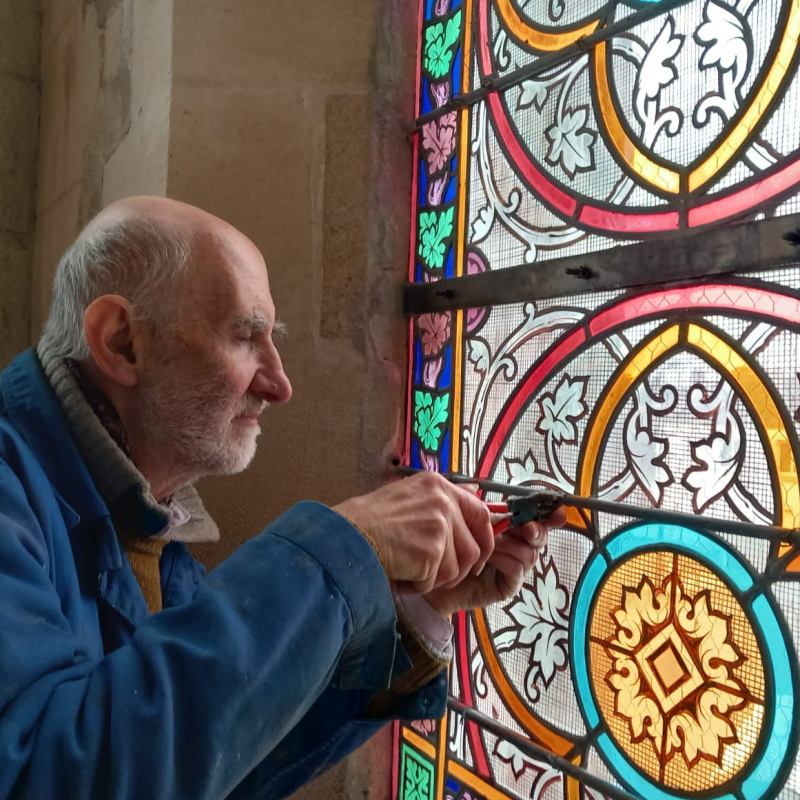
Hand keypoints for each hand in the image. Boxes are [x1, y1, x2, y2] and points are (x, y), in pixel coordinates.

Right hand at [332, 472, 494, 593]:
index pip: (480, 512)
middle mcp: (443, 501)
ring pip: (457, 569)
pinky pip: (436, 581)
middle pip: (473, 549)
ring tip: (408, 568)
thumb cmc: (370, 521)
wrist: (346, 537)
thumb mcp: (409, 496)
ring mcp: (439, 525)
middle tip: (435, 574)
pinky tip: (400, 572)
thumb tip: (475, 490)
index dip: (483, 540)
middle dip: (458, 569)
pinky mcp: (431, 551)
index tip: (477, 557)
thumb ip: (442, 498)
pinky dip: (418, 584)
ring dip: (434, 578)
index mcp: (438, 485)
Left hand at [422, 507, 565, 615]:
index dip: (549, 514)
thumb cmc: (449, 549)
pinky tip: (488, 558)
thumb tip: (476, 486)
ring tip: (490, 543)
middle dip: (536, 529)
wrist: (435, 578)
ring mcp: (514, 567)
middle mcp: (516, 546)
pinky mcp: (508, 585)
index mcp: (509, 528)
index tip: (557, 511)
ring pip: (530, 552)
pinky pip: (517, 568)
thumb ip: (468, 504)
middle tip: (526, 528)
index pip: (536, 518)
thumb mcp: (460, 521)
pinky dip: (504, 559)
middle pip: (540, 536)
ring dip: (510, 544)